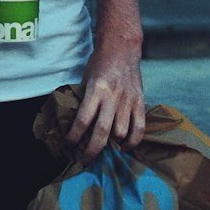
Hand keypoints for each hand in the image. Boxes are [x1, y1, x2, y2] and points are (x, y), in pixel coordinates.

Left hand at [65, 41, 144, 163]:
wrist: (122, 48)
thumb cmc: (100, 63)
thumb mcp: (86, 78)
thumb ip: (85, 100)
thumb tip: (78, 124)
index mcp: (95, 90)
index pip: (83, 120)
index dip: (74, 136)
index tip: (69, 145)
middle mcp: (112, 97)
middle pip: (102, 132)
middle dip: (92, 151)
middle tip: (85, 161)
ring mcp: (128, 100)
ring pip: (121, 133)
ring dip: (112, 146)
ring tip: (104, 152)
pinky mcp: (140, 102)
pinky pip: (139, 128)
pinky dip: (132, 142)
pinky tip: (125, 147)